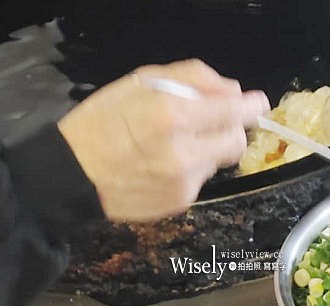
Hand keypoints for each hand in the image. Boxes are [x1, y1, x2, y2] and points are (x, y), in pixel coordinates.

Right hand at [57, 59, 268, 221]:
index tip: (256, 104)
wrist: (73, 175)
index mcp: (172, 114)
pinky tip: (162, 165)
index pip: (233, 113)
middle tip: (209, 123)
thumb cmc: (101, 122)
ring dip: (206, 150)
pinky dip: (190, 169)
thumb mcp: (141, 81)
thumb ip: (192, 79)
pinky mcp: (180, 202)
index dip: (250, 107)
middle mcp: (184, 152)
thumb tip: (232, 91)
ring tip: (172, 145)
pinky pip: (200, 179)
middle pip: (236, 142)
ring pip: (218, 162)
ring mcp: (184, 182)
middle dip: (228, 130)